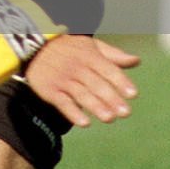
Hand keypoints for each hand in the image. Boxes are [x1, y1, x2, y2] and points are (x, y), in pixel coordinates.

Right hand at [23, 34, 139, 127]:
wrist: (32, 46)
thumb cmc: (67, 47)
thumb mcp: (89, 45)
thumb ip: (113, 55)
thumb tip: (137, 61)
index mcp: (88, 55)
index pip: (107, 69)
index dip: (120, 81)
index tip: (133, 94)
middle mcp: (76, 67)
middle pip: (96, 84)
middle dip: (111, 98)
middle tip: (125, 112)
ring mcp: (62, 79)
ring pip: (81, 94)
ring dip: (96, 106)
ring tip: (109, 118)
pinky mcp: (50, 90)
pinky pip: (62, 102)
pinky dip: (72, 112)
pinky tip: (84, 123)